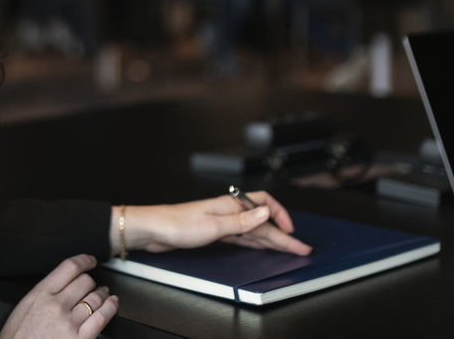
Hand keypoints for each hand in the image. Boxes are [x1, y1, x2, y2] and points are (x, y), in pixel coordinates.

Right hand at [0, 254, 117, 338]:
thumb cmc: (18, 338)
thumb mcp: (23, 308)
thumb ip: (43, 293)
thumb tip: (60, 284)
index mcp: (41, 295)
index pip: (69, 267)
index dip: (84, 261)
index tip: (89, 261)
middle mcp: (56, 306)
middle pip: (85, 282)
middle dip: (92, 281)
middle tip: (94, 284)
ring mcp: (69, 323)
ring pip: (95, 298)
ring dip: (103, 294)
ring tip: (105, 293)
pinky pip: (101, 318)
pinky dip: (110, 308)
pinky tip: (112, 304)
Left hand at [115, 193, 311, 255]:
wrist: (152, 229)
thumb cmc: (176, 224)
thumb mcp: (213, 226)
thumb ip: (242, 221)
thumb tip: (267, 213)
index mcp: (231, 204)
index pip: (265, 204)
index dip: (281, 217)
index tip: (292, 232)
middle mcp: (229, 211)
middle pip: (263, 221)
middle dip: (283, 234)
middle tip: (301, 248)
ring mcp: (222, 222)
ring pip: (254, 230)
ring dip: (272, 239)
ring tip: (288, 248)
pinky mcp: (215, 233)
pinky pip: (243, 237)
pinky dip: (256, 242)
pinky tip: (262, 246)